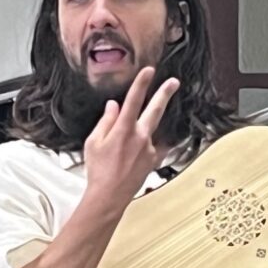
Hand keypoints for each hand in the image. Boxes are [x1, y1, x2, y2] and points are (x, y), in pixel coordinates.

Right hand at [81, 65, 180, 212]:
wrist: (109, 196)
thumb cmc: (98, 170)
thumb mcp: (93, 142)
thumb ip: (106, 121)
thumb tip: (114, 106)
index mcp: (123, 130)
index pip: (133, 101)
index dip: (141, 83)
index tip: (149, 71)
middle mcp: (140, 137)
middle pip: (155, 111)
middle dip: (164, 94)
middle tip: (173, 82)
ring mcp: (149, 149)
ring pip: (150, 129)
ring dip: (147, 125)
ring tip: (137, 135)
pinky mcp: (153, 160)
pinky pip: (152, 146)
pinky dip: (144, 145)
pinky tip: (136, 153)